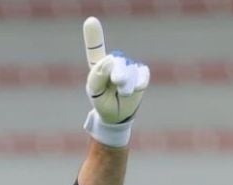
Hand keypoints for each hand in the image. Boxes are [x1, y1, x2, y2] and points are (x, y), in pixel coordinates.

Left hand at [82, 17, 149, 146]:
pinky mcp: (141, 72)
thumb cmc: (103, 102)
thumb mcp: (95, 93)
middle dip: (118, 73)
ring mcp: (128, 66)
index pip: (95, 50)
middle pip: (116, 62)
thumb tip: (110, 59)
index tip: (91, 21)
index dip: (94, 36)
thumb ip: (97, 77)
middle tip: (117, 82)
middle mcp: (114, 63)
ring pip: (130, 71)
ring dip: (126, 86)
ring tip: (122, 93)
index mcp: (98, 67)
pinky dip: (139, 84)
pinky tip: (135, 88)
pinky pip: (142, 74)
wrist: (117, 115)